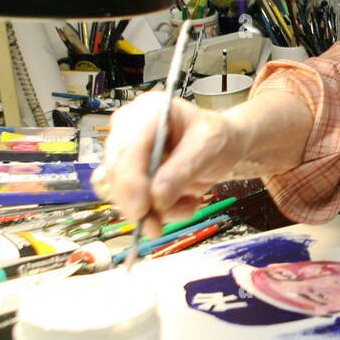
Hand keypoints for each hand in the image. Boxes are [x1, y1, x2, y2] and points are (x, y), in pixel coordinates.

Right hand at [95, 92, 248, 241]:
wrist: (224, 147)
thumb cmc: (217, 137)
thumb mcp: (210, 146)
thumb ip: (183, 170)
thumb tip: (156, 198)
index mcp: (147, 112)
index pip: (126, 148)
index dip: (130, 182)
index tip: (142, 210)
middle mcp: (128, 133)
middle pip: (115, 174)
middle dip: (138, 204)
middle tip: (157, 227)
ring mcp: (127, 157)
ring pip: (120, 194)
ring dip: (153, 211)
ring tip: (187, 205)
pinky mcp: (130, 180)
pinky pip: (131, 204)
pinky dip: (156, 213)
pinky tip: (181, 204)